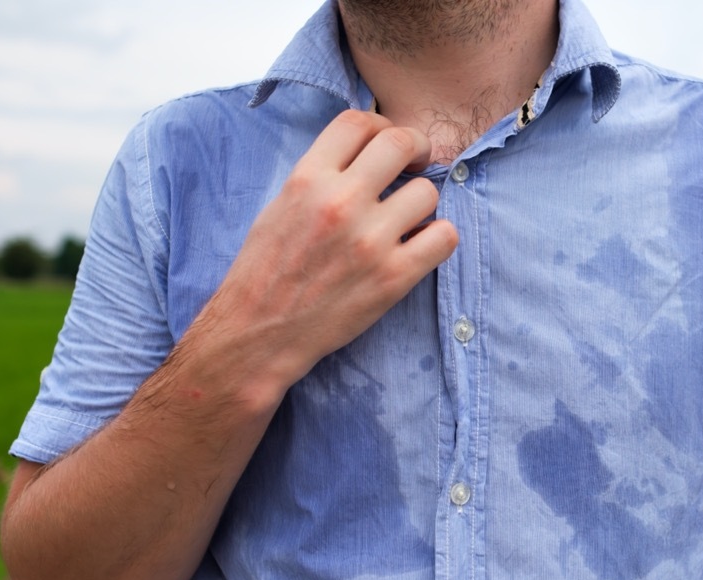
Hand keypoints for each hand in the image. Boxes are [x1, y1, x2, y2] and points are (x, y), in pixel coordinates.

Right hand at [195, 109, 458, 396]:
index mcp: (307, 178)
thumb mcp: (281, 205)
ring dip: (423, 204)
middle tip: (416, 165)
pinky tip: (420, 246)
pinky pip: (444, 237)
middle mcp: (340, 202)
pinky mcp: (393, 277)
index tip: (385, 143)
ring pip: (428, 192)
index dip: (381, 125)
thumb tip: (366, 153)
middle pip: (401, 143)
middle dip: (415, 149)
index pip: (358, 122)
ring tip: (407, 220)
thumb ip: (321, 175)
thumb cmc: (266, 272)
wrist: (258, 333)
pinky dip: (438, 238)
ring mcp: (370, 239)